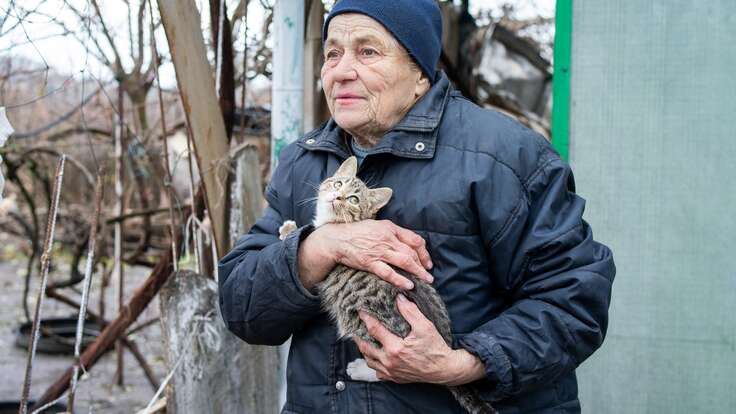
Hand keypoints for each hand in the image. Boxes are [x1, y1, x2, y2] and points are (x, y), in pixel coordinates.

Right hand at [298, 220, 432, 289]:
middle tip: (428, 275)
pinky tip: (408, 285)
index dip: (424, 252)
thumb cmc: (358, 232)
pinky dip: (400, 279)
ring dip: (417, 272)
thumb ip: (393, 233)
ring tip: (425, 281)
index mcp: (391, 228)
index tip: (427, 262)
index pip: (415, 239)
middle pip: (412, 252)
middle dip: (423, 265)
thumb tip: (408, 244)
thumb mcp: (378, 226)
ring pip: (404, 261)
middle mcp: (387, 239)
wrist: (338, 239)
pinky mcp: (370, 262)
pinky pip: (388, 272)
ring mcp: (379, 251)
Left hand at [354, 294, 485, 385]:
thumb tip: (399, 298)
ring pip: (369, 360)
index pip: (374, 330)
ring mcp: (390, 372)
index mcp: (395, 348)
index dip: (366, 318)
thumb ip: (410, 311)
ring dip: (364, 350)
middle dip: (358, 335)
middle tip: (355, 325)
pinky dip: (374, 363)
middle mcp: (389, 362)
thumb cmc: (435, 347)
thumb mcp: (425, 326)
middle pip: (365, 347)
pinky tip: (376, 355)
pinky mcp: (394, 378)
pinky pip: (377, 371)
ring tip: (363, 339)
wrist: (444, 369)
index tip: (360, 311)